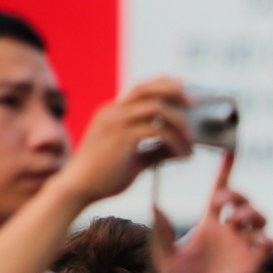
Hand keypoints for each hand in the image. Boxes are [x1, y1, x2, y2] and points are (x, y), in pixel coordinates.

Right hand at [47, 77, 189, 204]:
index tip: (183, 89)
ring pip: (156, 107)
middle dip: (174, 91)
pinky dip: (175, 141)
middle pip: (147, 88)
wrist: (79, 188)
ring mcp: (117, 123)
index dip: (163, 85)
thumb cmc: (104, 175)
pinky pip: (157, 131)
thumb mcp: (135, 159)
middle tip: (193, 103)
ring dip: (179, 121)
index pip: (141, 89)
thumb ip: (156, 151)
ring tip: (191, 139)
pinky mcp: (123, 138)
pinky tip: (182, 155)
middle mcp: (114, 112)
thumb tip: (180, 152)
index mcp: (114, 113)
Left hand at [154, 151, 272, 272]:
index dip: (225, 172)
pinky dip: (266, 238)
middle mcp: (229, 232)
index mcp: (208, 226)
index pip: (219, 193)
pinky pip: (268, 244)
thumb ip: (162, 231)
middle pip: (241, 201)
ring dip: (251, 212)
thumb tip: (154, 204)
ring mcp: (243, 246)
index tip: (228, 153)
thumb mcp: (164, 255)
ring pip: (259, 218)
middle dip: (236, 195)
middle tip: (223, 203)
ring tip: (236, 220)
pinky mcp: (254, 263)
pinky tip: (256, 239)